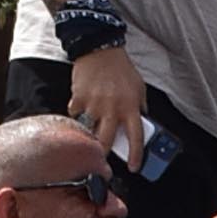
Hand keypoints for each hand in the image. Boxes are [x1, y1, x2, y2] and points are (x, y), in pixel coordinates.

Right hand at [66, 44, 147, 167]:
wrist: (99, 50)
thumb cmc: (120, 69)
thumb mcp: (139, 88)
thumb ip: (139, 108)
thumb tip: (141, 125)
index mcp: (130, 107)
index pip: (136, 138)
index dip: (136, 156)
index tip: (134, 167)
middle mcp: (112, 109)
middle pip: (105, 142)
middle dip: (101, 154)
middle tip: (100, 157)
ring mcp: (94, 105)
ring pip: (88, 130)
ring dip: (89, 131)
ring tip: (91, 123)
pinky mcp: (78, 99)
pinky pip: (76, 114)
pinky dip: (78, 113)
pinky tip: (82, 105)